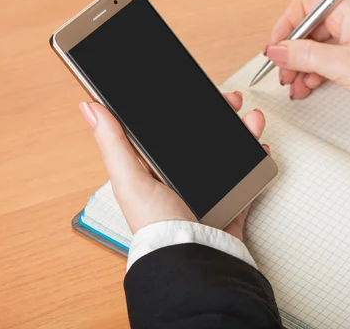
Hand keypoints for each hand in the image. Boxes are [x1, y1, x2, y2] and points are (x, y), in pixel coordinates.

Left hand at [78, 91, 267, 240]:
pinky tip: (260, 147)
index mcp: (156, 169)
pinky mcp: (231, 201)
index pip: (171, 129)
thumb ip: (113, 143)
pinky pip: (246, 175)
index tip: (197, 91)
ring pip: (229, 150)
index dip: (184, 108)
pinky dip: (255, 160)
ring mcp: (210, 189)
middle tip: (230, 102)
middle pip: (204, 136)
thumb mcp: (130, 180)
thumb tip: (90, 108)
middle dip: (220, 114)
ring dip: (243, 130)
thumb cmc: (157, 225)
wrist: (194, 258)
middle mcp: (182, 178)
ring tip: (251, 120)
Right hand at [265, 0, 349, 117]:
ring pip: (318, 47)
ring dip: (303, 67)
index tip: (274, 50)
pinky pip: (330, 60)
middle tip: (284, 74)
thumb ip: (305, 56)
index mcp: (349, 8)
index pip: (304, 7)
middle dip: (293, 53)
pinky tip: (309, 87)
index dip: (284, 28)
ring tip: (295, 87)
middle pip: (309, 30)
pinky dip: (317, 73)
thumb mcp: (343, 65)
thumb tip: (277, 49)